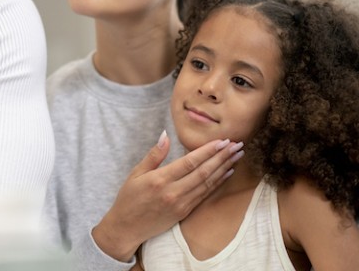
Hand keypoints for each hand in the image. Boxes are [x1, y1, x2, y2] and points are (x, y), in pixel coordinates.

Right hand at [91, 132, 242, 260]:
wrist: (127, 228)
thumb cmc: (129, 198)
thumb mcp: (136, 173)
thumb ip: (154, 155)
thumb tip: (165, 135)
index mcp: (160, 180)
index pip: (189, 162)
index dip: (207, 151)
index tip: (222, 141)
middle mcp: (173, 192)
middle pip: (203, 172)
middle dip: (222, 157)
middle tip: (236, 145)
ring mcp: (181, 204)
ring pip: (207, 183)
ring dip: (224, 168)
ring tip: (236, 156)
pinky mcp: (185, 212)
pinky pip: (205, 195)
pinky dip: (218, 183)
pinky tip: (227, 173)